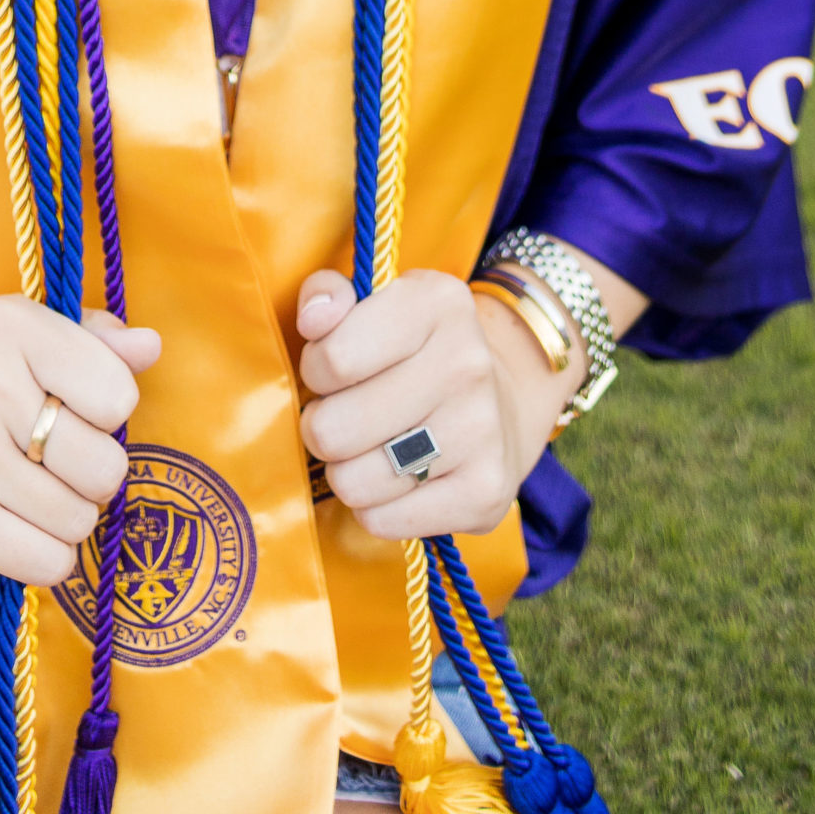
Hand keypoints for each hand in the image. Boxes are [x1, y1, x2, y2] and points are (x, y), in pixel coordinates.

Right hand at [0, 297, 160, 587]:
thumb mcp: (18, 338)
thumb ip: (91, 341)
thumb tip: (150, 346)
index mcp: (11, 324)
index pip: (118, 392)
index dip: (106, 412)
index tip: (68, 408)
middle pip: (106, 466)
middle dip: (91, 476)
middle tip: (51, 463)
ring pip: (79, 520)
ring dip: (66, 519)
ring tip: (28, 493)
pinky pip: (48, 562)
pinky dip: (45, 556)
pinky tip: (15, 527)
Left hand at [296, 268, 574, 540]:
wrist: (501, 403)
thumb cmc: (413, 350)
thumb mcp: (374, 300)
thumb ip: (327, 292)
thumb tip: (313, 317)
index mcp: (437, 303)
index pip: (333, 358)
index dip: (315, 371)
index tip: (331, 371)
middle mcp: (468, 364)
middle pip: (334, 430)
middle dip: (323, 427)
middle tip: (344, 417)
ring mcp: (481, 432)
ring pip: (353, 482)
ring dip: (345, 471)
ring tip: (366, 449)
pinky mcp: (485, 494)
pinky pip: (382, 522)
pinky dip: (374, 508)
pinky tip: (393, 481)